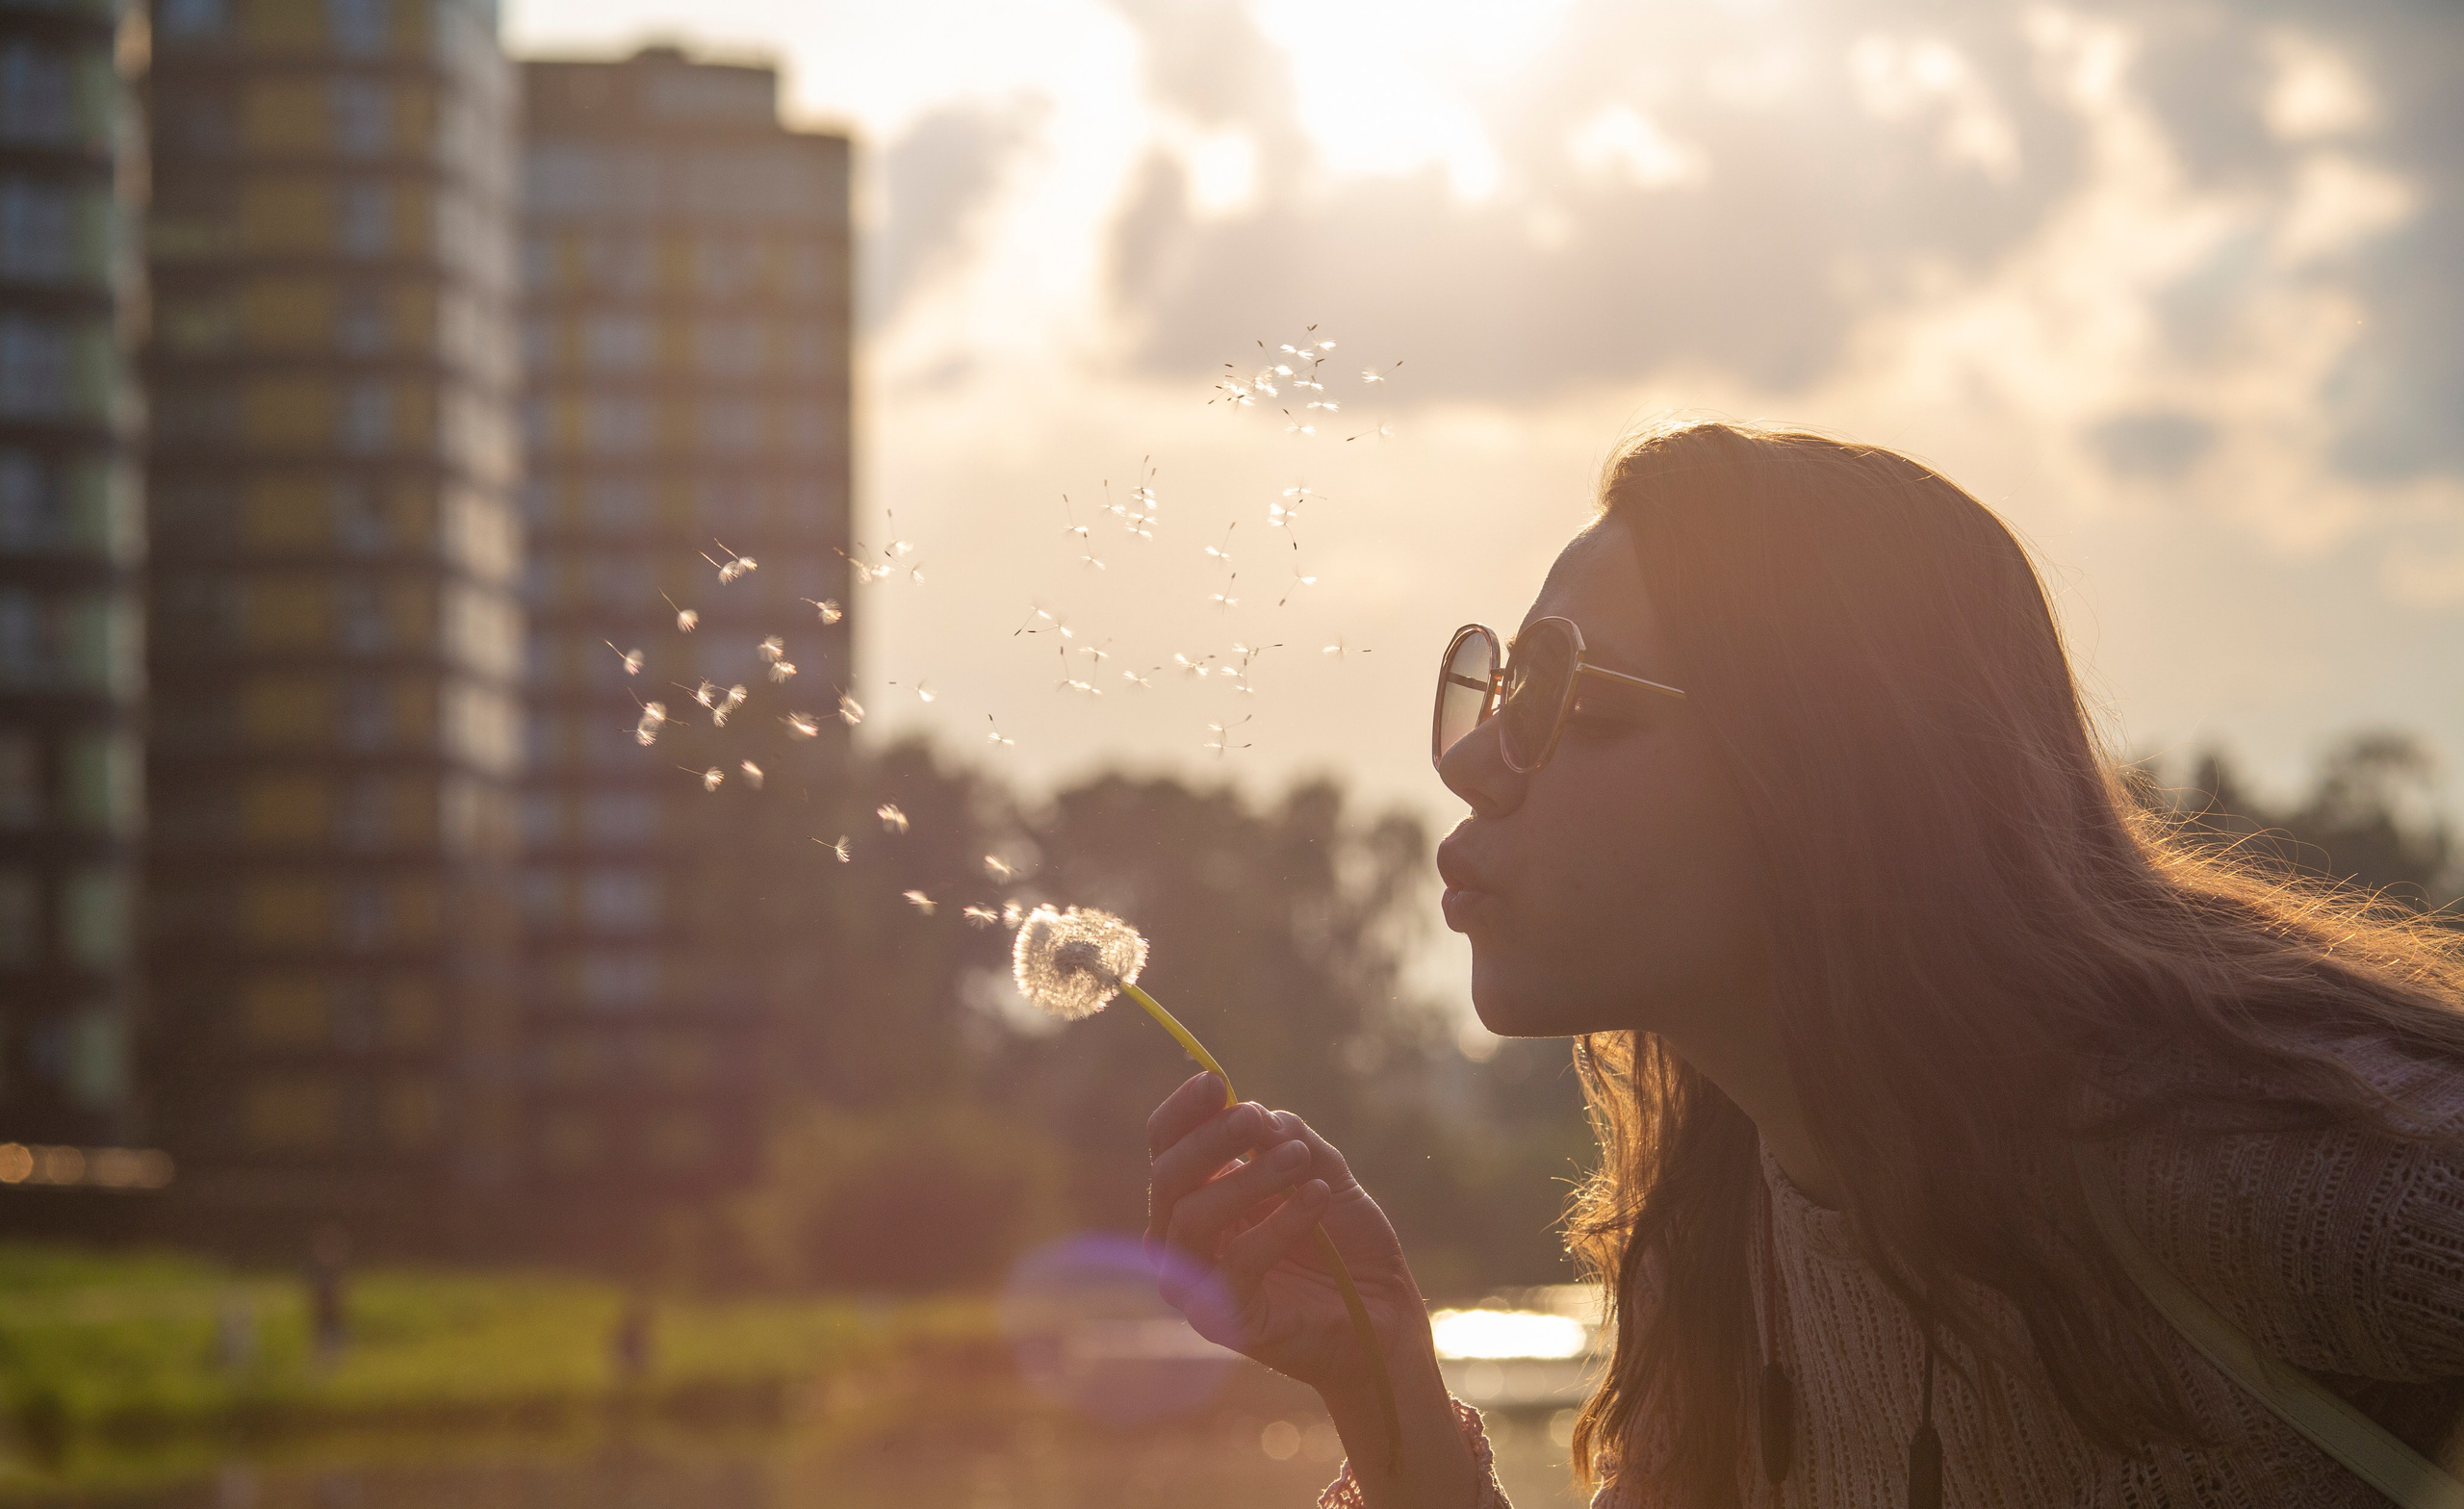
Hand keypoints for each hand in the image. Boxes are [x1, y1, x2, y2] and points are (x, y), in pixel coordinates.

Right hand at [1144, 1071, 1427, 1392]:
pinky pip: (1236, 1265)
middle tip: (1256, 1118)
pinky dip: (1278, 1225)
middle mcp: (1183, 1237)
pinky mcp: (1223, 1319)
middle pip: (1168, 1177)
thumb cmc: (1348, 1243)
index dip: (1185, 1111)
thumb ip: (1291, 1139)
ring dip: (1246, 1179)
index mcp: (1198, 1194)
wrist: (1383, 1314)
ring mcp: (1197, 1282)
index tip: (1215, 1082)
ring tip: (1299, 1159)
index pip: (1167, 1145)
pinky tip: (1319, 1198)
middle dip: (1210, 1140)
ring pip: (1192, 1219)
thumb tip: (1256, 1113)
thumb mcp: (1325, 1171)